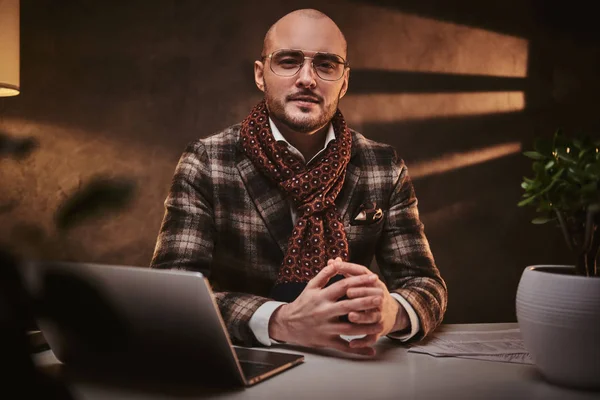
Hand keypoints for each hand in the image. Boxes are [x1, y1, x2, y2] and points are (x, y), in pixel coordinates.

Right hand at [268, 264, 382, 355]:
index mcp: (321, 297)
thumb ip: (325, 274)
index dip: (359, 281)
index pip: (343, 286)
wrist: (287, 324)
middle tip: (381, 297)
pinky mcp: (326, 341)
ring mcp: (326, 328)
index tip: (374, 278)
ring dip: (367, 325)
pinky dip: (358, 349)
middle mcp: (324, 312)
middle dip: (366, 301)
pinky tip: (370, 350)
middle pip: (349, 306)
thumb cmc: (302, 303)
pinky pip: (344, 347)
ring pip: (349, 328)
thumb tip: (337, 261)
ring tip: (380, 320)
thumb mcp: (311, 286)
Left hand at [328, 258, 409, 349]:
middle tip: (348, 293)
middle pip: (373, 295)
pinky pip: (372, 337)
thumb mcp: (362, 281)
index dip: (354, 272)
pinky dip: (363, 341)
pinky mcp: (379, 330)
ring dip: (362, 317)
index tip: (340, 269)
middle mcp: (380, 298)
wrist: (391, 313)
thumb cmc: (370, 294)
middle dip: (361, 293)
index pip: (365, 275)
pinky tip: (352, 343)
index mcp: (375, 284)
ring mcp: (380, 315)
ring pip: (373, 316)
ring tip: (351, 316)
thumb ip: (347, 271)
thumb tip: (332, 260)